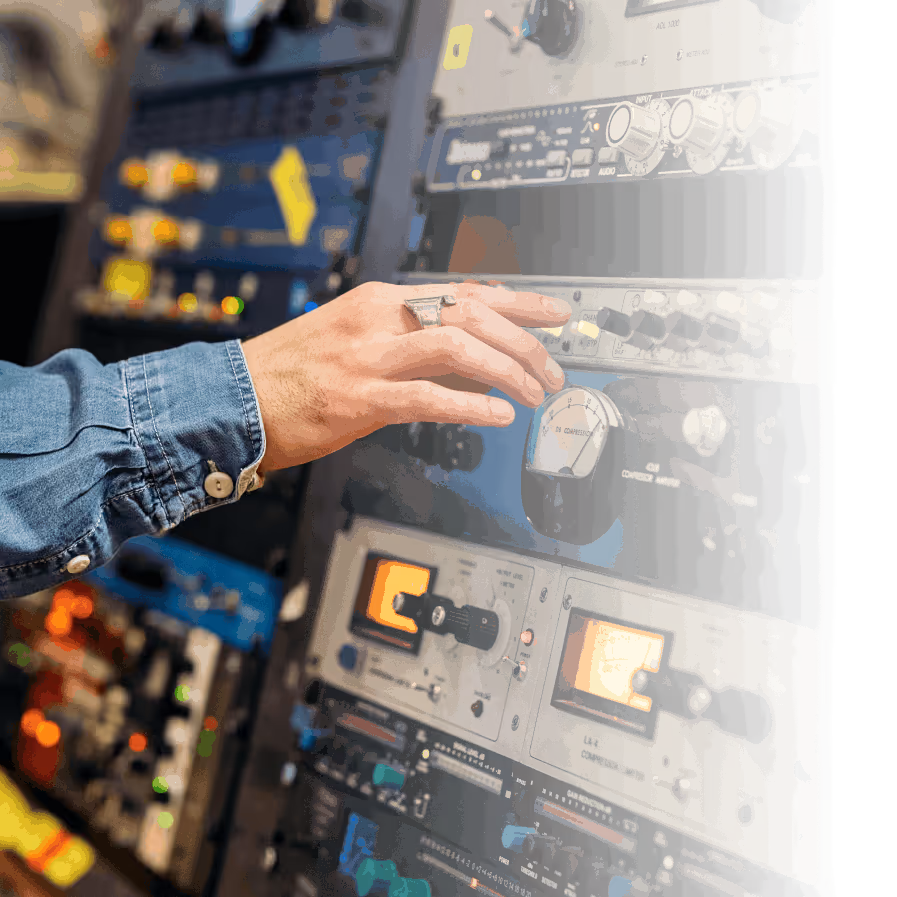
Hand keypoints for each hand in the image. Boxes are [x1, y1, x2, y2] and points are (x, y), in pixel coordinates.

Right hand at [241, 281, 570, 472]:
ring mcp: (370, 357)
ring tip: (533, 393)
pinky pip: (429, 397)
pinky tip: (498, 415)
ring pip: (458, 346)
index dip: (519, 301)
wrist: (236, 400)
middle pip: (472, 313)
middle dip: (524, 339)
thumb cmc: (294, 373)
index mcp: (381, 300)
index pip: (465, 291)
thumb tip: (474, 362)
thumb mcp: (358, 343)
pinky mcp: (361, 398)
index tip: (554, 313)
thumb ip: (415, 349)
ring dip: (507, 369)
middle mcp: (380, 319)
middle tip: (552, 367)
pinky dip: (471, 404)